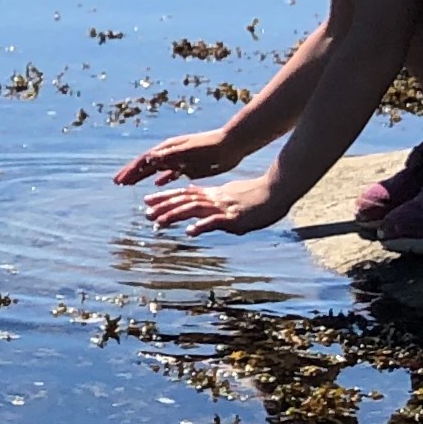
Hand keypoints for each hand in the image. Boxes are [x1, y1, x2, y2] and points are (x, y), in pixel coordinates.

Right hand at [114, 127, 238, 185]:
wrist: (231, 144)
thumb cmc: (209, 148)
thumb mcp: (186, 152)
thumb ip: (167, 156)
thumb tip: (146, 160)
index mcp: (167, 149)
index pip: (143, 161)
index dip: (130, 171)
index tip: (118, 181)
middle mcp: (170, 154)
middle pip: (146, 164)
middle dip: (131, 173)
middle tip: (118, 183)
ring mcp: (179, 159)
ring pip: (156, 169)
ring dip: (143, 176)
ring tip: (130, 184)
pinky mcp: (190, 166)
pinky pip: (171, 173)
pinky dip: (162, 178)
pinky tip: (158, 185)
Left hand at [140, 173, 291, 235]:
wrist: (276, 191)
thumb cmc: (256, 195)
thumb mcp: (230, 195)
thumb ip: (212, 199)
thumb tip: (196, 203)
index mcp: (213, 194)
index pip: (184, 194)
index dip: (165, 198)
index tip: (147, 201)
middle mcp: (214, 199)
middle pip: (184, 201)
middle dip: (163, 207)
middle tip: (146, 213)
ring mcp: (223, 208)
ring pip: (194, 210)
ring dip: (175, 216)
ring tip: (159, 223)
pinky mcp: (235, 218)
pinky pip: (216, 222)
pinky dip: (202, 226)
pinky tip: (190, 232)